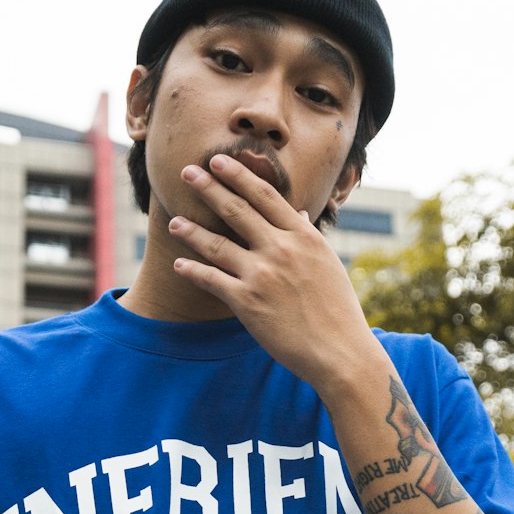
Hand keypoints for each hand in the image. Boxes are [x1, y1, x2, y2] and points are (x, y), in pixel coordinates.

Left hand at [168, 153, 376, 393]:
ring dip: (192, 231)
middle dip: (209, 188)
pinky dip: (193, 271)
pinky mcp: (247, 303)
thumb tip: (298, 211)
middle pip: (237, 211)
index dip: (239, 176)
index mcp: (303, 236)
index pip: (265, 196)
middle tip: (186, 172)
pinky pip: (212, 280)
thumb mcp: (328, 264)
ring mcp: (262, 275)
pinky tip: (180, 265)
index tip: (219, 161)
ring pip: (217, 244)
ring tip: (174, 221)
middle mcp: (281, 250)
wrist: (340, 351)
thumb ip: (307, 235)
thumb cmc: (338, 310)